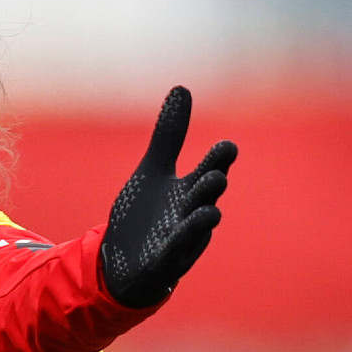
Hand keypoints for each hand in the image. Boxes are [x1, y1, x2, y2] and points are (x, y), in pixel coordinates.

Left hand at [100, 87, 236, 307]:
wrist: (124, 261)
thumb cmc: (146, 213)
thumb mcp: (153, 170)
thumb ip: (169, 135)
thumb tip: (182, 88)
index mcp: (190, 190)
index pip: (211, 169)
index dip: (219, 160)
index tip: (226, 147)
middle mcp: (191, 213)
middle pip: (207, 198)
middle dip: (211, 187)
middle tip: (215, 176)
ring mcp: (180, 240)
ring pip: (197, 230)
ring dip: (202, 221)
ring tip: (208, 212)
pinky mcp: (164, 263)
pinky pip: (173, 254)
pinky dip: (177, 246)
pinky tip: (178, 238)